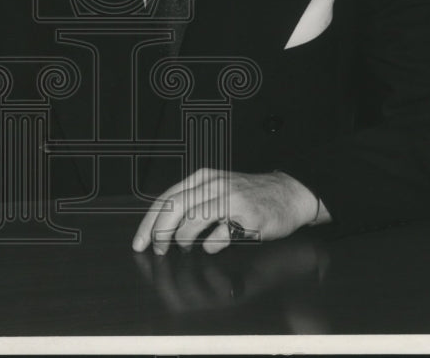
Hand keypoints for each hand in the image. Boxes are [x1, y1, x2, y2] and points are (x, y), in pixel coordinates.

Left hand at [132, 168, 328, 254]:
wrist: (290, 193)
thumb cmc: (251, 196)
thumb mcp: (218, 189)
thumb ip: (193, 203)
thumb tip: (162, 229)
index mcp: (202, 178)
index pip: (166, 198)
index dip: (149, 223)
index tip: (140, 242)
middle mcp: (213, 184)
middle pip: (174, 208)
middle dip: (160, 233)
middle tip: (158, 251)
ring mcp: (230, 198)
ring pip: (193, 220)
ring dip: (184, 240)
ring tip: (187, 248)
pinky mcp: (246, 215)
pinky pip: (219, 235)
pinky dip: (211, 246)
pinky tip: (214, 246)